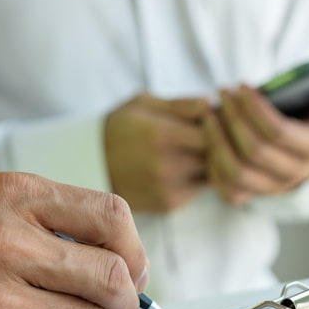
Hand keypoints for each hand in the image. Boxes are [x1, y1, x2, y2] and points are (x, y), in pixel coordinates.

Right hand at [104, 93, 211, 212]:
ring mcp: (168, 189)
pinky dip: (200, 177)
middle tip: (215, 133)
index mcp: (161, 135)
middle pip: (216, 155)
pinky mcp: (169, 205)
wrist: (89, 164)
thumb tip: (212, 104)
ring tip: (199, 148)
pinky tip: (187, 164)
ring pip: (212, 175)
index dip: (219, 124)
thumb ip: (181, 104)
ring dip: (212, 162)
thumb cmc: (120, 127)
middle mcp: (167, 166)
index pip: (213, 132)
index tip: (213, 118)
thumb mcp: (143, 104)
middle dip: (219, 144)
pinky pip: (199, 189)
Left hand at [205, 85, 308, 205]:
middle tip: (222, 92)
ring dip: (218, 140)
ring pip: (237, 172)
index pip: (279, 133)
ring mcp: (273, 188)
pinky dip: (214, 164)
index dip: (256, 109)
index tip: (242, 85)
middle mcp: (295, 174)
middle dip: (233, 117)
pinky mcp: (254, 195)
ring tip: (209, 112)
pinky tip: (210, 137)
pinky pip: (227, 189)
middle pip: (254, 151)